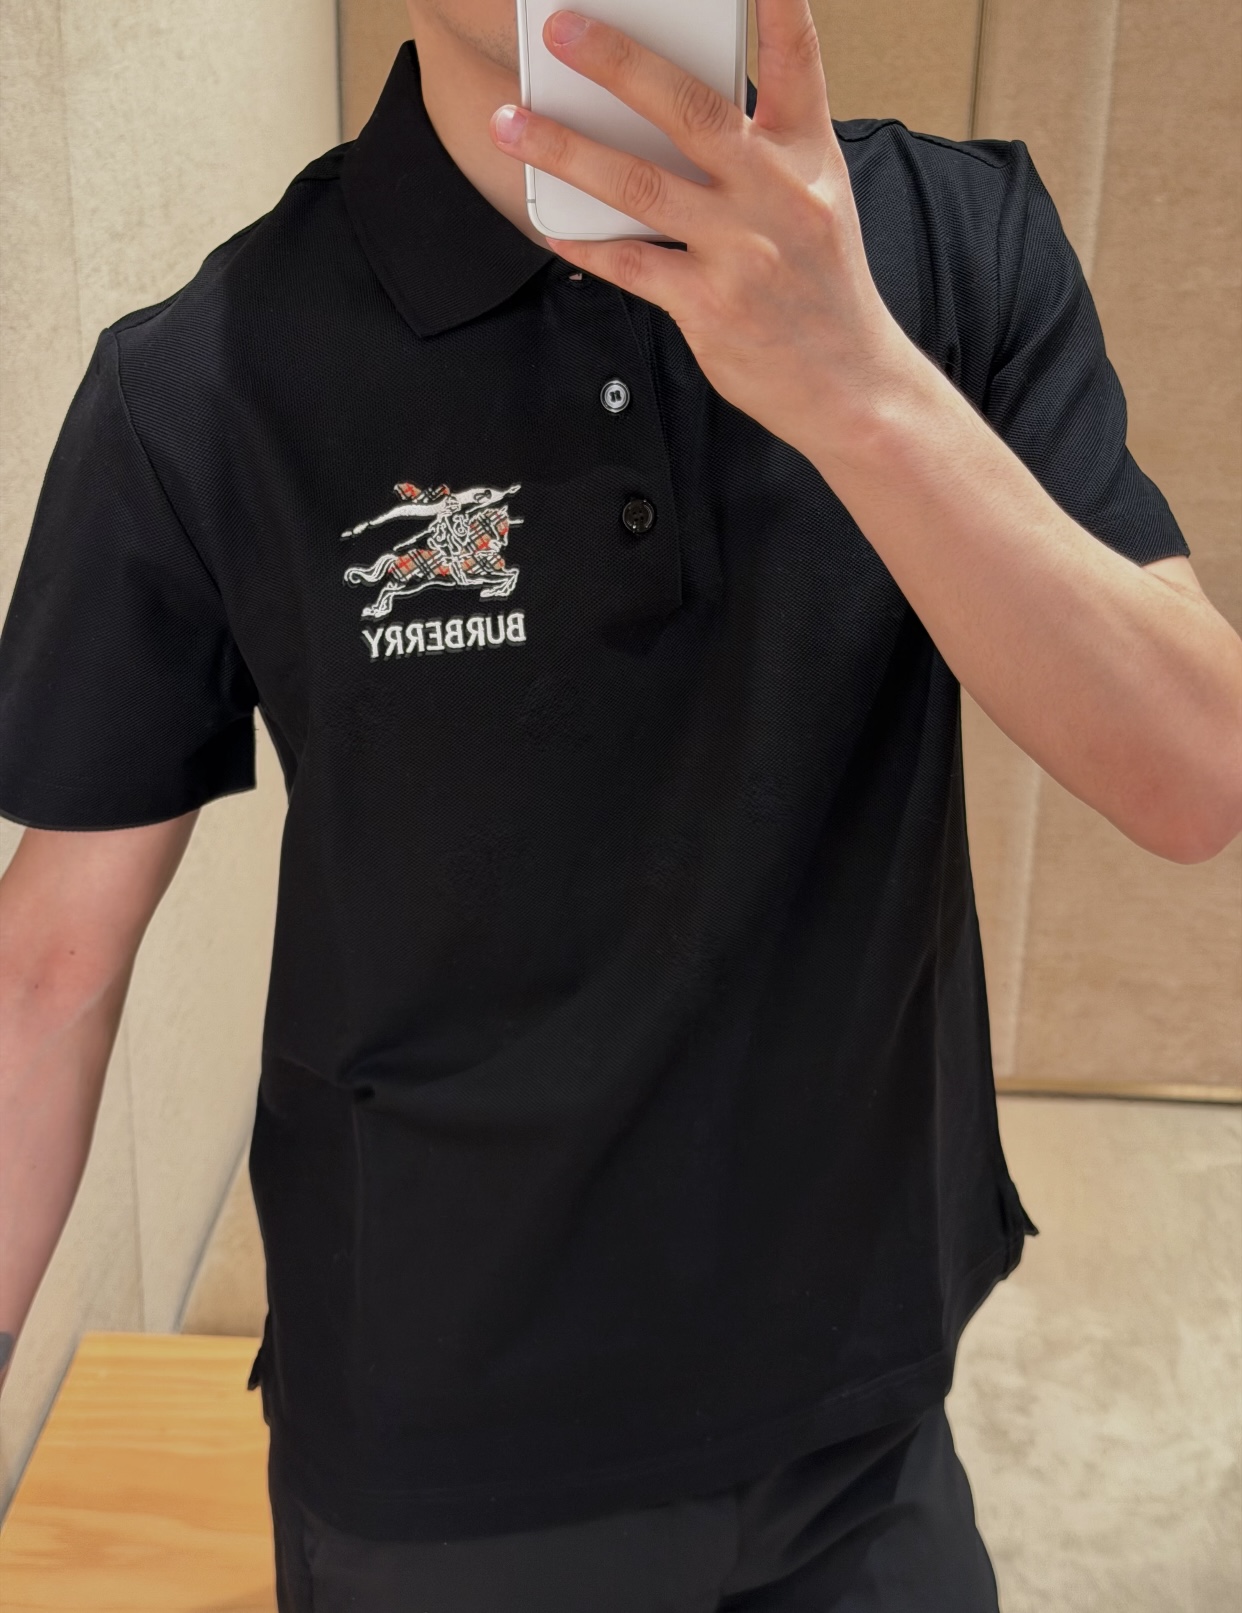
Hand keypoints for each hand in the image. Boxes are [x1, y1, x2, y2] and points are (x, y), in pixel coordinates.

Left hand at [489, 0, 914, 466]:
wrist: (851, 385)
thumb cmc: (823, 290)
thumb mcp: (818, 202)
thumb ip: (762, 152)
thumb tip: (679, 113)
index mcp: (807, 156)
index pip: (795, 60)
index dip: (775, 2)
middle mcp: (777, 193)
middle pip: (689, 110)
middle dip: (618, 62)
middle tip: (561, 28)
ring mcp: (743, 250)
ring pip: (641, 184)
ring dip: (567, 150)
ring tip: (511, 123)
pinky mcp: (711, 305)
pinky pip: (633, 265)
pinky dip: (586, 244)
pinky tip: (549, 227)